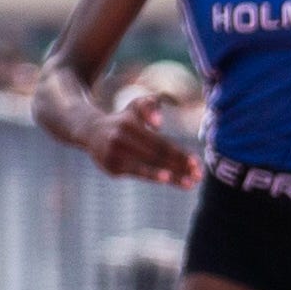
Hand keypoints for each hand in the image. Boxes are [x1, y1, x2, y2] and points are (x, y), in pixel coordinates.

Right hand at [84, 94, 198, 186]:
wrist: (92, 132)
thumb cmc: (124, 119)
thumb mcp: (137, 105)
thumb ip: (150, 106)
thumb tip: (158, 124)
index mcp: (129, 125)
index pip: (160, 143)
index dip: (179, 154)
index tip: (196, 162)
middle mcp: (120, 140)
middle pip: (157, 156)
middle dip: (180, 167)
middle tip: (198, 176)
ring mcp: (114, 156)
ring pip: (148, 167)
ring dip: (172, 176)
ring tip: (189, 184)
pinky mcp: (111, 168)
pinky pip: (137, 173)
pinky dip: (153, 176)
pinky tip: (168, 180)